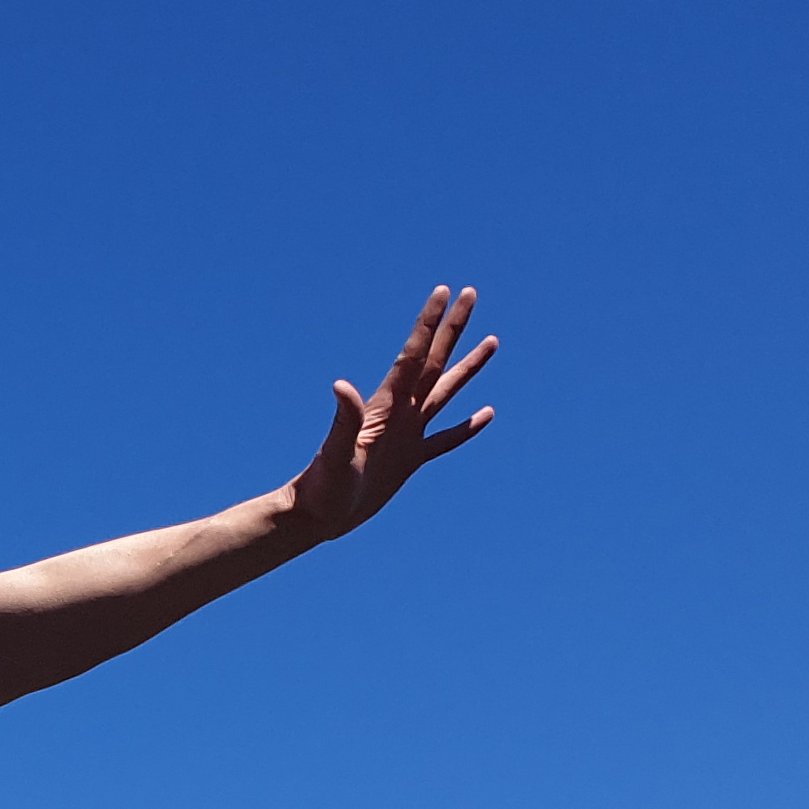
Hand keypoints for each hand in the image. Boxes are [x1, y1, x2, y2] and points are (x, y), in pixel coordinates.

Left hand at [287, 286, 498, 537]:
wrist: (316, 517)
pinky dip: (467, 428)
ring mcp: (407, 436)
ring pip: (445, 393)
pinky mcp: (410, 461)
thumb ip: (343, 420)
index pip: (413, 356)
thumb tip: (341, 384)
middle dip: (452, 328)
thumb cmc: (320, 488)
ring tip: (491, 341)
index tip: (445, 291)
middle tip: (470, 293)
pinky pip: (446, 439)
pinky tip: (486, 413)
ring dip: (467, 368)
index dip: (428, 323)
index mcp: (384, 407)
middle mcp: (399, 414)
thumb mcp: (334, 454)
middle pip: (433, 362)